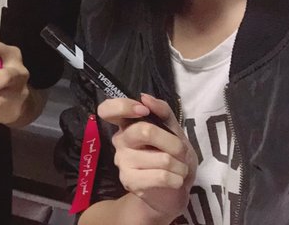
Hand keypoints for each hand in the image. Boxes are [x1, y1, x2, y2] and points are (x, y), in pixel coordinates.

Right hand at [98, 94, 196, 221]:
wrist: (172, 191)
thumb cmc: (171, 155)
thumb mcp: (173, 129)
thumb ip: (162, 111)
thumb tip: (145, 97)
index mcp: (127, 124)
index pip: (107, 109)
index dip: (123, 106)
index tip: (143, 110)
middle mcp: (120, 141)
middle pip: (144, 131)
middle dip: (173, 143)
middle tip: (181, 151)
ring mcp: (123, 162)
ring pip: (161, 157)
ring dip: (180, 165)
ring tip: (180, 169)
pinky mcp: (130, 182)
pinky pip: (161, 176)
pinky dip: (176, 178)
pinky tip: (176, 180)